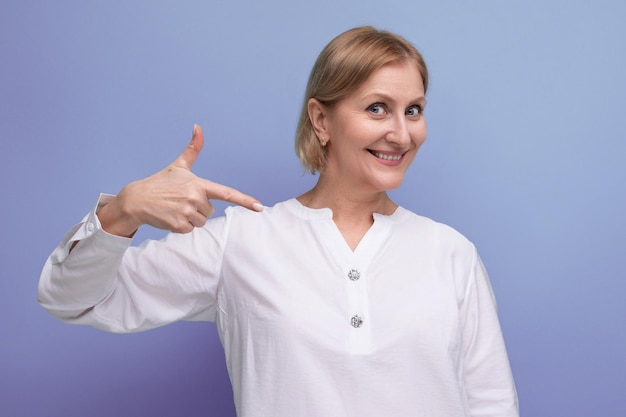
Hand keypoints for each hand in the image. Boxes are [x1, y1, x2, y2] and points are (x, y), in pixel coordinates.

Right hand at [98, 125, 262, 236]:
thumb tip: (198, 125)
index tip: (260, 207)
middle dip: (197, 208)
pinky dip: (181, 226)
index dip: (245, 200)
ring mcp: (186, 212)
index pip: (226, 193)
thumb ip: (193, 148)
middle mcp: (194, 198)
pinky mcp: (178, 225)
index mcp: (198, 184)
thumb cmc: (161, 182)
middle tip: (180, 200)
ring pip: (201, 221)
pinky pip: (190, 229)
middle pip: (209, 210)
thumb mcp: (179, 165)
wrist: (136, 199)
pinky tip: (170, 216)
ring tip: (175, 208)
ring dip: (190, 218)